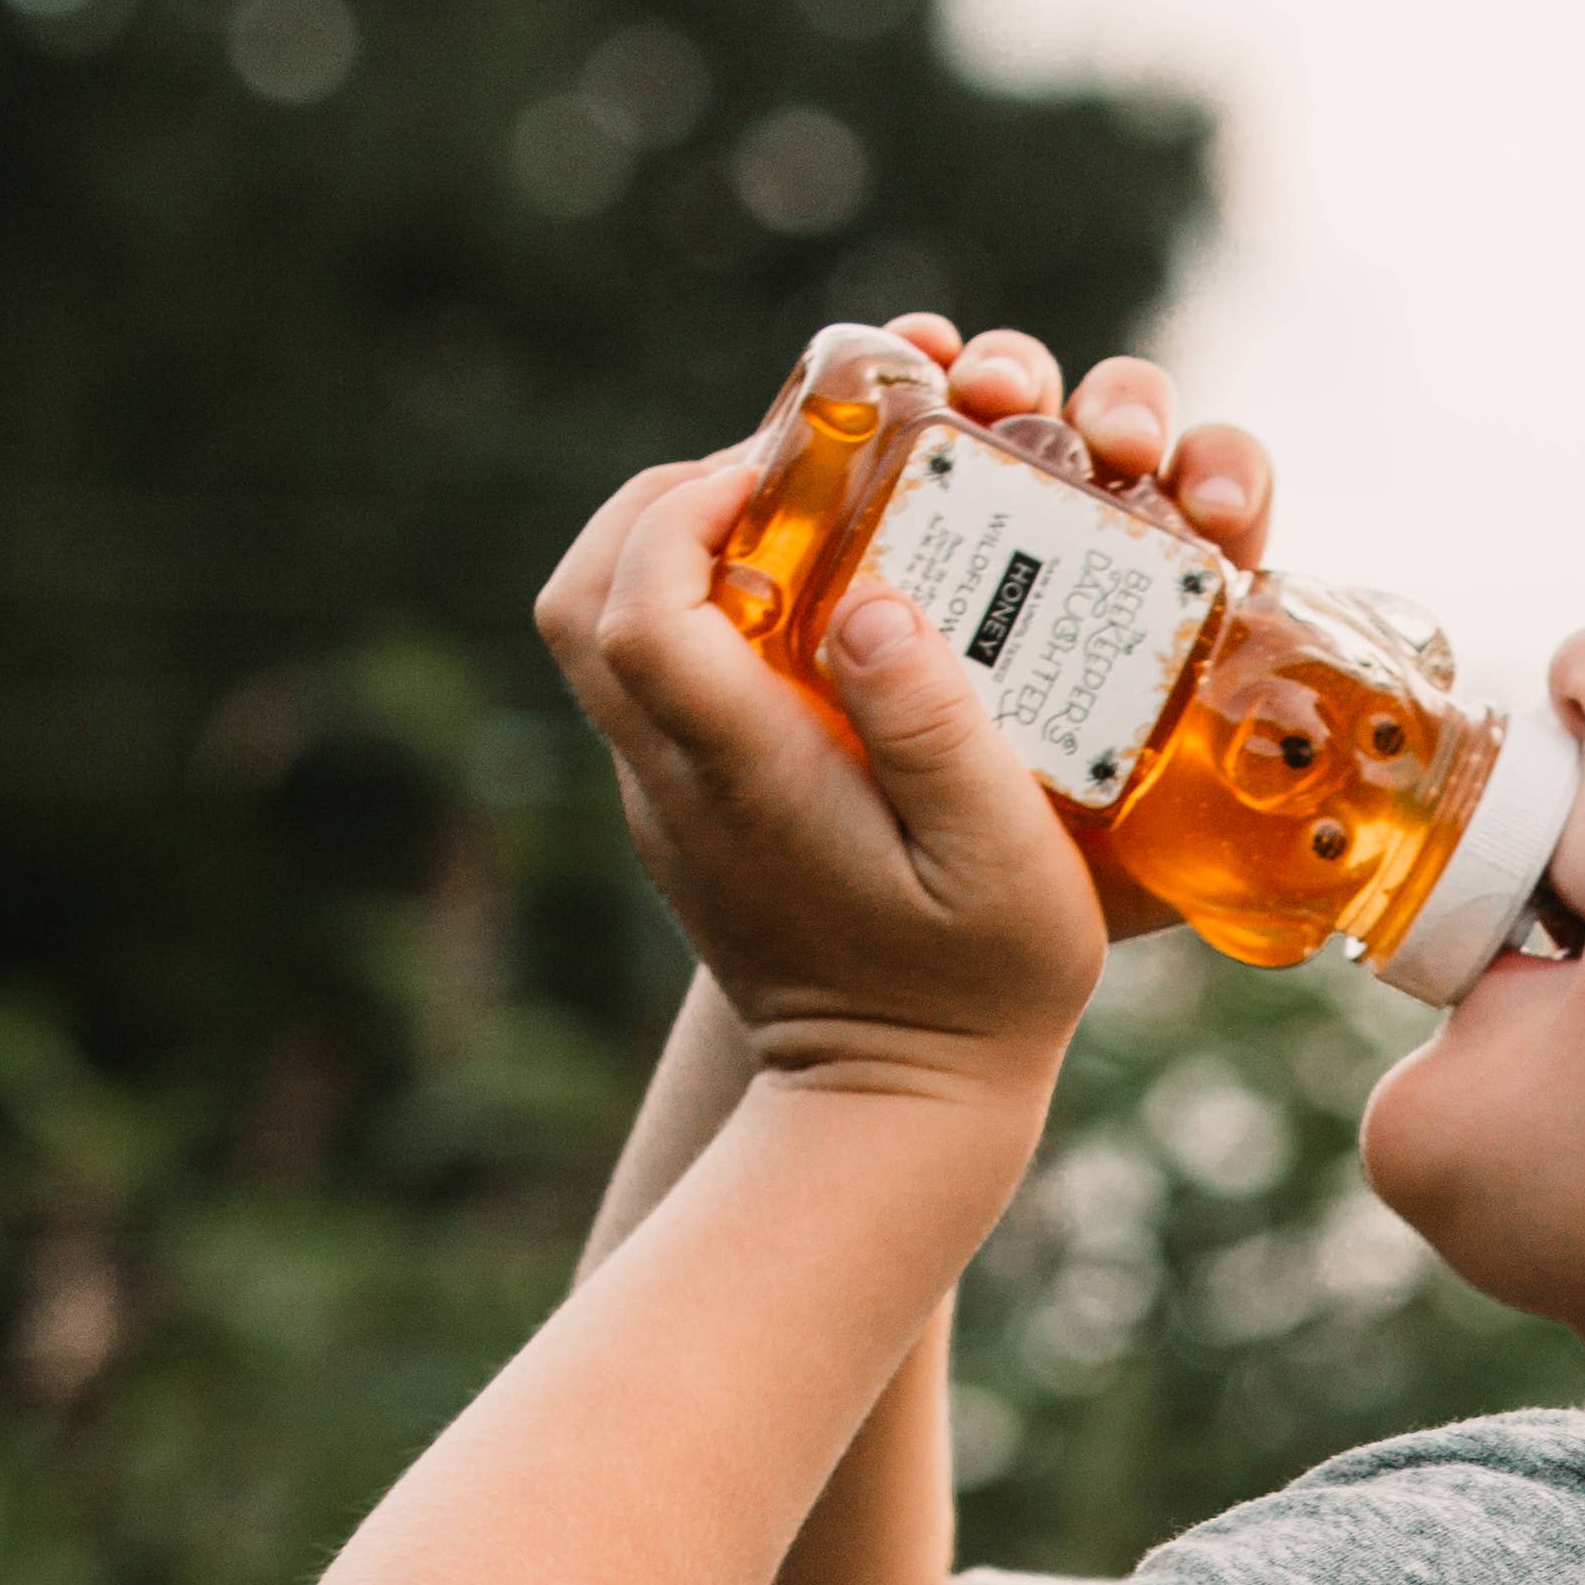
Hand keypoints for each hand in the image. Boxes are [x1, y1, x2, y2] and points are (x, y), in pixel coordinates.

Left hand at [532, 325, 1284, 1095]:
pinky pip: (652, 684)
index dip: (690, 507)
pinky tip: (809, 619)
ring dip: (669, 555)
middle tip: (773, 473)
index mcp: (745, 776)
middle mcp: (677, 786)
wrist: (898, 1116)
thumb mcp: (1004, 861)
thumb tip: (874, 605)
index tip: (786, 468)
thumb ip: (937, 730)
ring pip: (598, 642)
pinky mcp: (688, 824)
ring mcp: (668, 808)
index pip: (642, 605)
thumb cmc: (980, 989)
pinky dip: (701, 615)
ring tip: (789, 524)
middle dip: (657, 506)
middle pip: (580, 602)